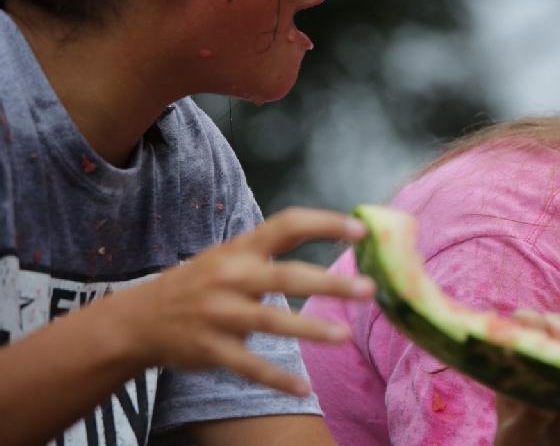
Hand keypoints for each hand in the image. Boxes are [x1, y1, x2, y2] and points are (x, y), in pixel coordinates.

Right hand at [109, 207, 374, 396]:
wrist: (137, 320)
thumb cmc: (199, 284)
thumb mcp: (229, 256)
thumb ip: (270, 252)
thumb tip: (326, 243)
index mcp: (241, 249)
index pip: (288, 225)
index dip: (326, 224)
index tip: (361, 230)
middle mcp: (231, 276)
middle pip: (287, 276)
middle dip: (330, 283)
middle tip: (369, 289)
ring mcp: (219, 313)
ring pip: (271, 320)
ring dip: (310, 329)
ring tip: (344, 337)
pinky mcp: (211, 348)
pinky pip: (249, 365)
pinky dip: (277, 379)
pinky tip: (304, 388)